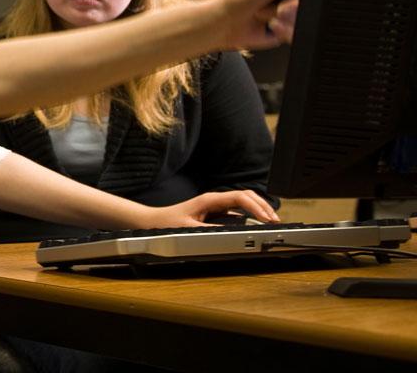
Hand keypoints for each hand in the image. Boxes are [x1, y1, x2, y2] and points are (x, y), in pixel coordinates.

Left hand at [141, 190, 278, 228]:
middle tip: (275, 221)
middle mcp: (214, 199)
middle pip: (246, 196)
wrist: (154, 220)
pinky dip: (251, 214)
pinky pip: (238, 209)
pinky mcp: (216, 212)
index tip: (267, 219)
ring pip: (244, 201)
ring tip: (271, 222)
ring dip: (259, 209)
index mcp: (209, 199)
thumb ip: (209, 230)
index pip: (240, 197)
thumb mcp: (188, 229)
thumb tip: (230, 233)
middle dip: (263, 206)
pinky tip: (257, 222)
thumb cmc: (168, 222)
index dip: (256, 206)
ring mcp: (216, 205)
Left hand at [207, 0, 303, 49]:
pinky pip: (298, 31)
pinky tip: (271, 25)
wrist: (225, 24)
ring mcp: (289, 11)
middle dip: (293, 4)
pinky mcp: (288, 27)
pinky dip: (284, 30)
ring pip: (305, 16)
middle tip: (278, 3)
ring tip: (268, 13)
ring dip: (285, 17)